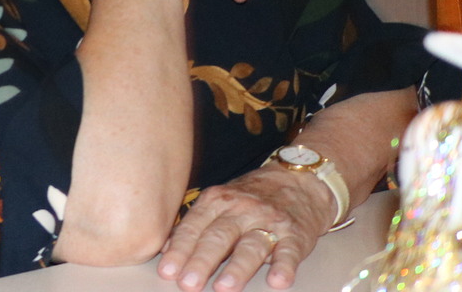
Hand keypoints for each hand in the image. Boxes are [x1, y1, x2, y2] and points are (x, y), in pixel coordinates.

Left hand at [156, 165, 334, 290]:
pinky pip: (289, 251)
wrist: (297, 180)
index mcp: (216, 201)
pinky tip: (277, 281)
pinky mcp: (295, 234)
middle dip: (201, 261)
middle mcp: (240, 209)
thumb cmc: (249, 197)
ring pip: (251, 245)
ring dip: (237, 268)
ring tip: (224, 287)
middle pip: (218, 237)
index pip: (194, 228)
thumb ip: (195, 225)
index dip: (179, 250)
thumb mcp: (218, 202)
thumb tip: (164, 248)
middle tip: (188, 283)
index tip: (167, 271)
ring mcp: (269, 220)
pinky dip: (284, 266)